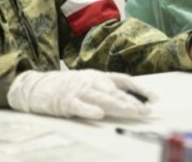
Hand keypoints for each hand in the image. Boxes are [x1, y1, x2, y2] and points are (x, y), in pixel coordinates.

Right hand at [7, 69, 156, 119]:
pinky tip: (99, 114)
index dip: (139, 89)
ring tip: (132, 111)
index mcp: (99, 76)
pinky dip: (89, 110)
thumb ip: (109, 90)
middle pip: (115, 91)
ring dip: (118, 105)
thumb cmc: (68, 86)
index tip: (155, 99)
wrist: (37, 85)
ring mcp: (79, 91)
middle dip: (132, 102)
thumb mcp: (90, 83)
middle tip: (146, 111)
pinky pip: (79, 106)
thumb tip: (134, 100)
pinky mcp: (65, 101)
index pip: (124, 80)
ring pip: (101, 98)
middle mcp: (91, 81)